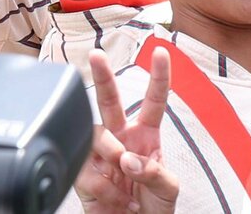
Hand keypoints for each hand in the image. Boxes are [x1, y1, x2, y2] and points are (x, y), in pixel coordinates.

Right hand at [76, 50, 177, 213]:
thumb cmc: (154, 206)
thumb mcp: (167, 188)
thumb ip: (154, 172)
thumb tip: (130, 160)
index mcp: (147, 135)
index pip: (154, 100)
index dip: (159, 76)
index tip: (162, 53)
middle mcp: (122, 138)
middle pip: (110, 102)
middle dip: (102, 77)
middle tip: (96, 56)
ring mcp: (101, 155)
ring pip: (97, 135)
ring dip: (112, 153)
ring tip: (124, 174)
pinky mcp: (84, 175)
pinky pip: (88, 170)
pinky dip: (104, 187)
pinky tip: (116, 198)